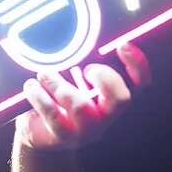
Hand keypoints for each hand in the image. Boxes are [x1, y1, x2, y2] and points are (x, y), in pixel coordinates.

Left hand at [15, 42, 151, 151]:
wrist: (39, 135)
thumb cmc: (58, 101)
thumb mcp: (72, 81)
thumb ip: (80, 64)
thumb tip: (74, 33)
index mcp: (111, 98)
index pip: (139, 84)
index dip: (138, 65)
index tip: (123, 44)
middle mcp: (105, 116)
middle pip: (121, 99)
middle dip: (104, 77)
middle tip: (84, 68)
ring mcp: (86, 130)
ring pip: (82, 107)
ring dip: (59, 85)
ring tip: (43, 74)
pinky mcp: (63, 137)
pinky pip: (54, 117)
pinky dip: (40, 97)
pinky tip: (31, 87)